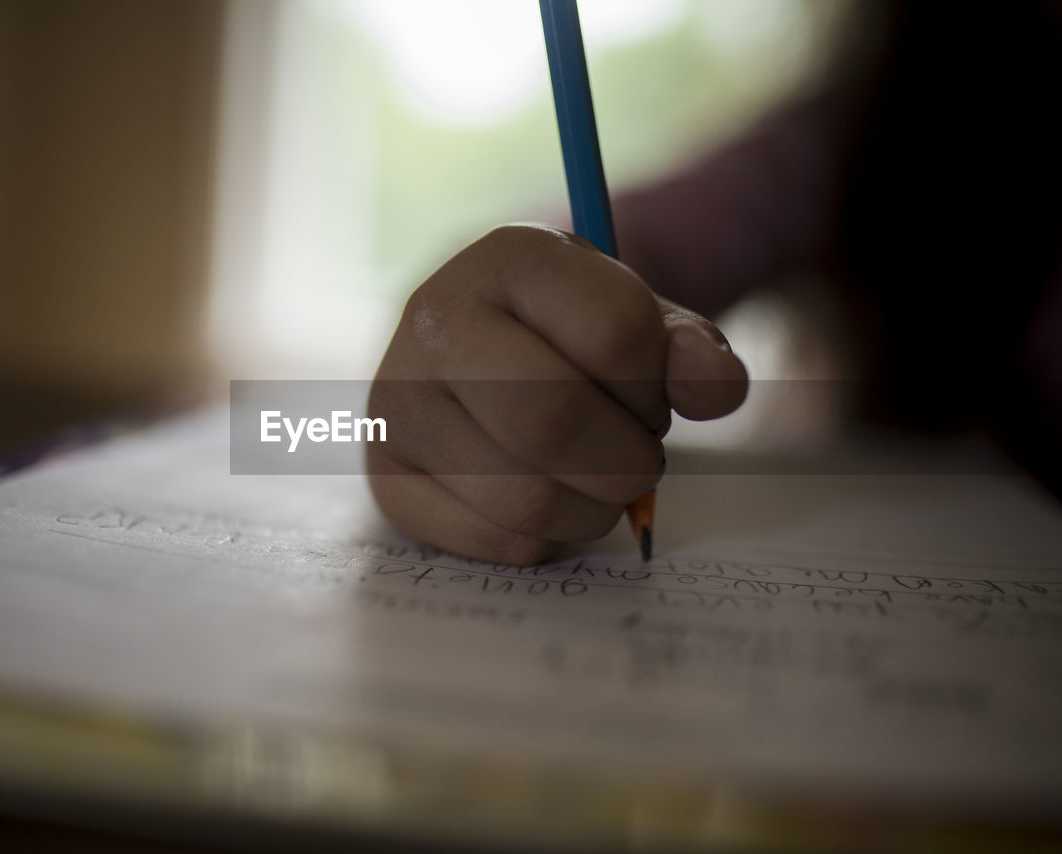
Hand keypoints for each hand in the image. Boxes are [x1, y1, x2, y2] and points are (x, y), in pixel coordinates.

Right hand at [367, 224, 746, 563]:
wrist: (475, 358)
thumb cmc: (569, 339)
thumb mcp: (638, 322)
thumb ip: (689, 350)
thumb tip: (717, 389)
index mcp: (509, 255)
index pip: (616, 335)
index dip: (656, 386)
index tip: (645, 394)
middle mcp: (436, 318)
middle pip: (554, 420)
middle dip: (626, 461)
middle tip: (632, 458)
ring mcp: (398, 401)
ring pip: (525, 497)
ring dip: (592, 509)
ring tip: (589, 480)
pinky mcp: (387, 476)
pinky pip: (493, 541)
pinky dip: (544, 540)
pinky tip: (541, 502)